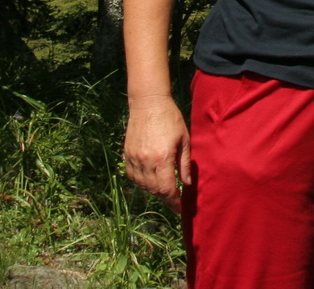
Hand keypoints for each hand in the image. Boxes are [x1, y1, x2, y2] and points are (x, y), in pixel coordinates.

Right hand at [124, 95, 190, 213]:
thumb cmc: (171, 119)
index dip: (174, 202)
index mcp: (162, 158)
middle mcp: (146, 161)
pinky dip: (142, 182)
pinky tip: (150, 179)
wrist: (148, 103)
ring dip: (154, 190)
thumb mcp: (184, 140)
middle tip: (175, 198)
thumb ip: (184, 164)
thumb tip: (187, 184)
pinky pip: (133, 177)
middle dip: (166, 197)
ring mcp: (134, 159)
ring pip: (143, 185)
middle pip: (155, 190)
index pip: (167, 189)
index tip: (180, 209)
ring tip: (165, 187)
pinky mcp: (127, 155)